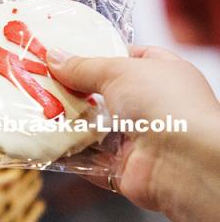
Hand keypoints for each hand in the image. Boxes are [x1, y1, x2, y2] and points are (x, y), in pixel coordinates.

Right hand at [47, 46, 219, 221]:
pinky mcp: (123, 168)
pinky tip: (45, 144)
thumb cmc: (164, 104)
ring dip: (68, 124)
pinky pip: (89, 161)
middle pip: (104, 96)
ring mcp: (138, 139)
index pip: (129, 58)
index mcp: (161, 75)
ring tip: (37, 111)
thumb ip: (84, 67)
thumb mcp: (120, 72)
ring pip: (94, 130)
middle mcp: (152, 107)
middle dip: (75, 91)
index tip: (68, 53)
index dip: (99, 54)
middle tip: (43, 82)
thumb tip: (53, 57)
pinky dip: (69, 155)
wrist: (184, 162)